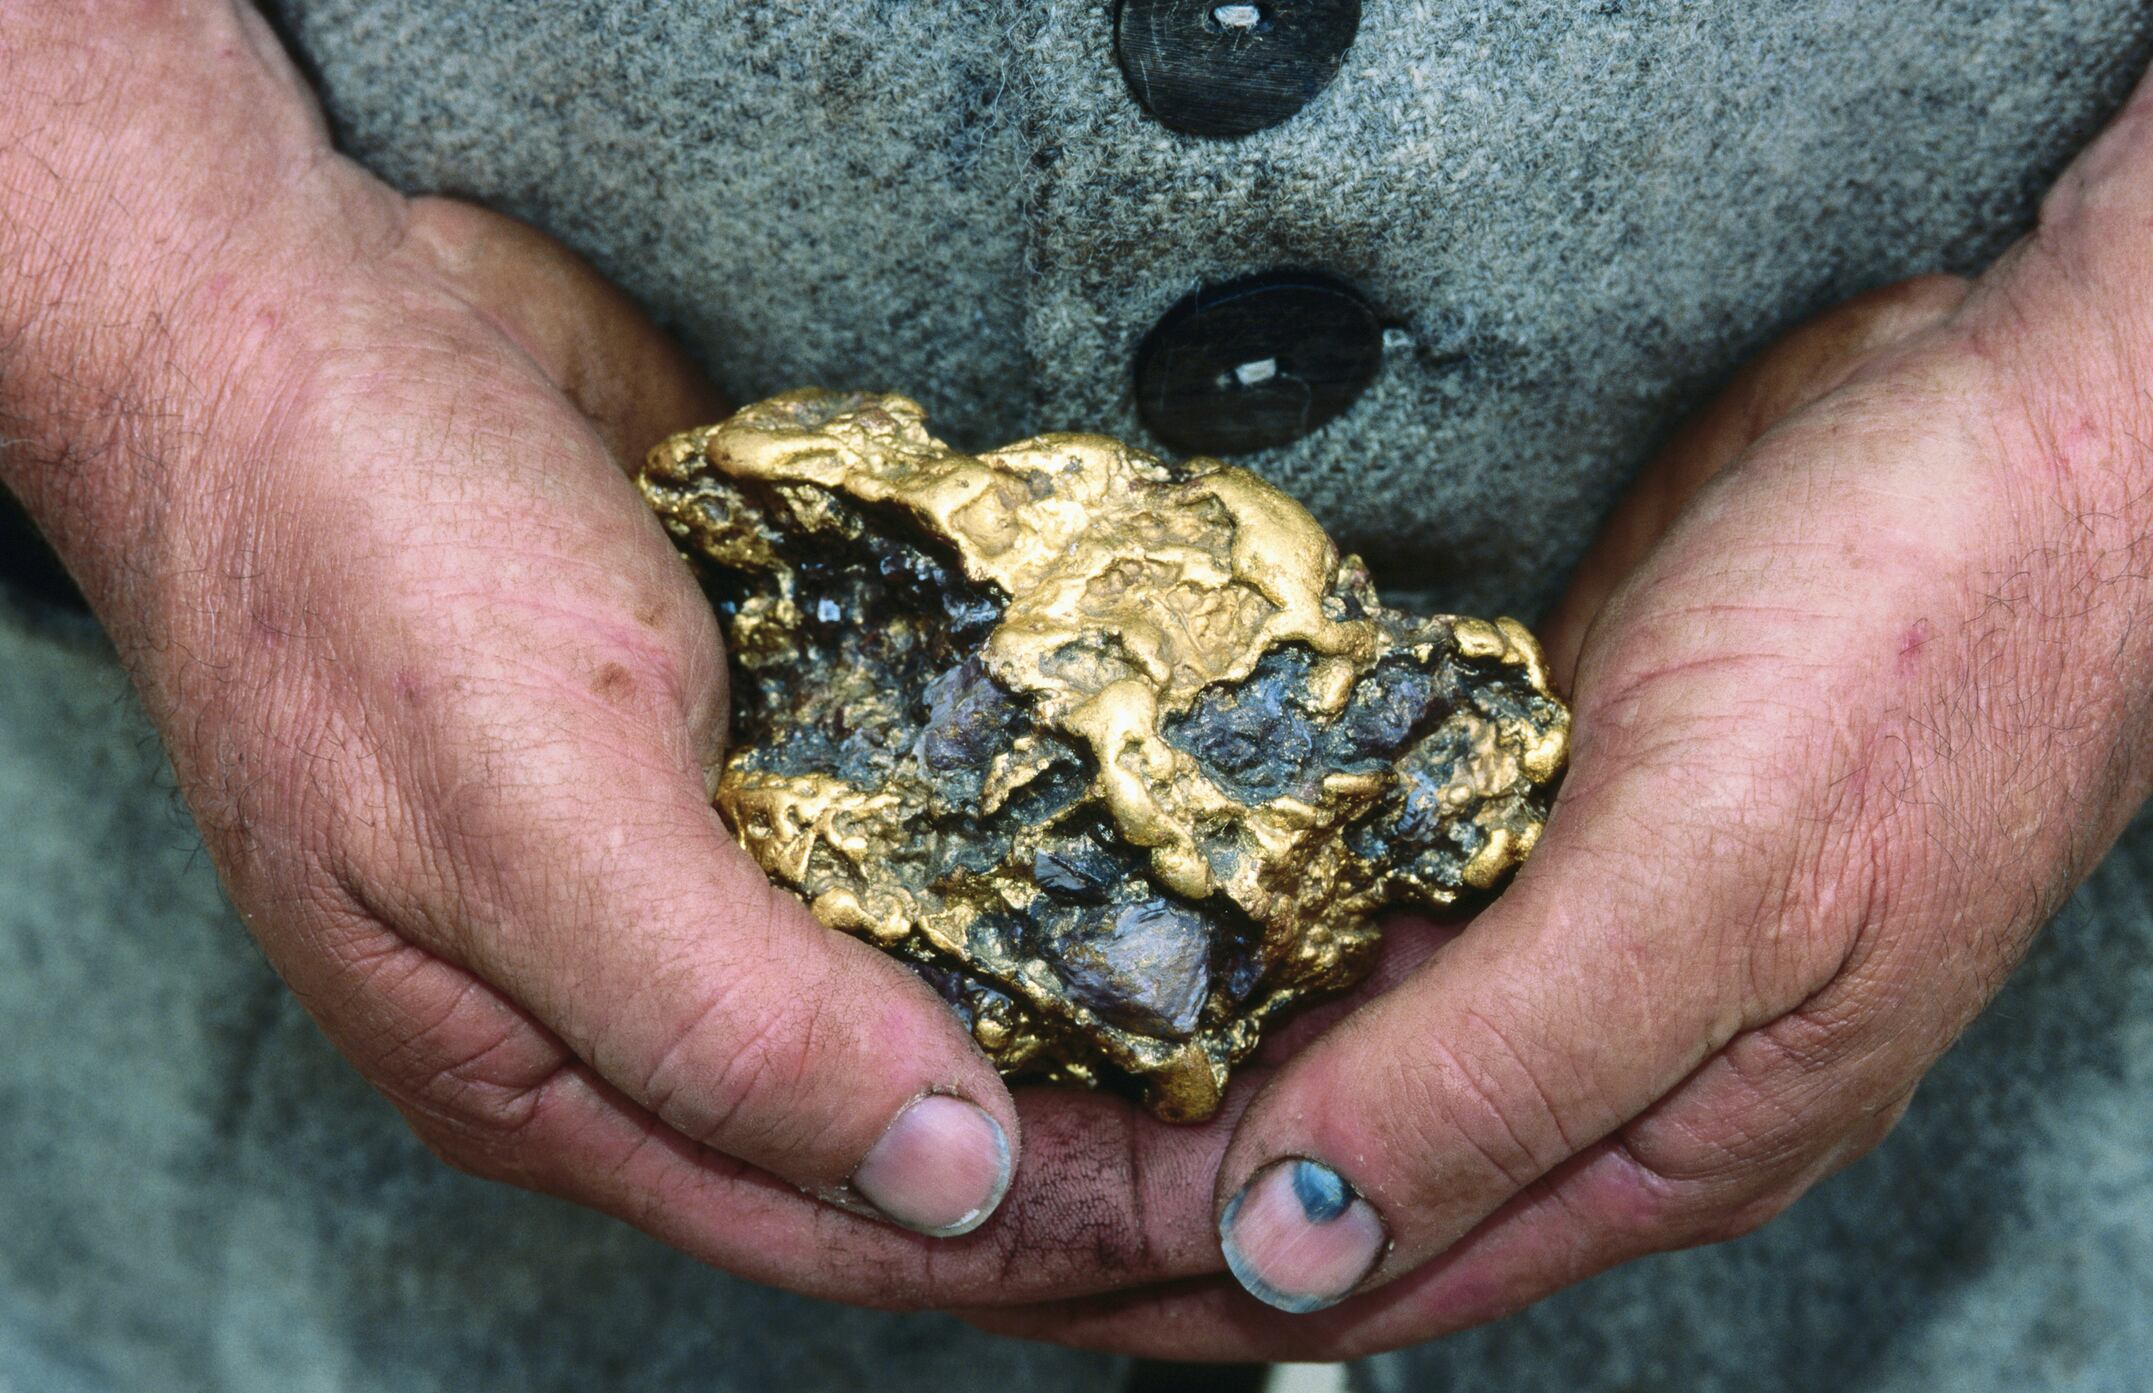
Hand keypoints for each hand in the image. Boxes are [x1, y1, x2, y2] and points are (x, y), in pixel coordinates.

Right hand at [1, 2, 1238, 1309]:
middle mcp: (655, 992)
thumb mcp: (519, 810)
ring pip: (943, 990)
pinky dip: (1054, 858)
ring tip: (1298, 1010)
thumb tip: (943, 1179)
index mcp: (565, 1074)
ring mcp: (720, 859)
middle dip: (1121, 1154)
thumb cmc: (345, 563)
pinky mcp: (770, 733)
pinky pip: (937, 835)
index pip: (858, 1221)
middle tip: (1330, 1132)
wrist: (289, 322)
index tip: (1264, 1204)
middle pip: (926, 1132)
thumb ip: (720, 1016)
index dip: (1068, 1232)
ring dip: (1105, 1011)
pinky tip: (1173, 848)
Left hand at [969, 68, 2152, 1359]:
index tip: (969, 1228)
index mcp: (1645, 1137)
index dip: (1147, 1264)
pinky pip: (1343, 894)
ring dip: (1158, 1043)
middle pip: (1302, 1165)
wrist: (2031, 444)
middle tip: (921, 1125)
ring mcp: (1548, 925)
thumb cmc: (1936, 655)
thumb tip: (1286, 1242)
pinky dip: (1226, 909)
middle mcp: (1582, 1058)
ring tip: (973, 1024)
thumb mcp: (1720, 885)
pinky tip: (1115, 881)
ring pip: (1313, 1034)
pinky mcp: (1521, 802)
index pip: (1346, 1263)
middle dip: (1119, 1171)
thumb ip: (1499, 1074)